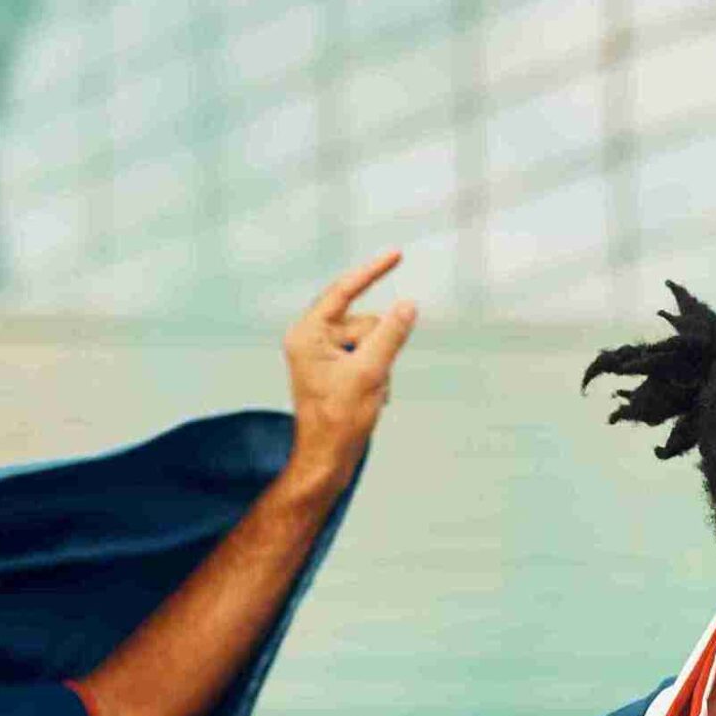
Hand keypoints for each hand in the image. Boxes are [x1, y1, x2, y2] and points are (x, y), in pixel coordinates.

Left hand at [280, 251, 418, 491]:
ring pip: (370, 341)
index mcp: (307, 334)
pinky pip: (368, 358)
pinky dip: (378, 375)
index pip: (343, 291)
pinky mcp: (335, 370)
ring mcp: (323, 356)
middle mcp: (311, 339)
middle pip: (362, 321)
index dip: (372, 272)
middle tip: (375, 378)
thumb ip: (390, 335)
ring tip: (372, 393)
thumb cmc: (339, 421)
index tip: (397, 254)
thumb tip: (408, 304)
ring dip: (381, 366)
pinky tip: (372, 398)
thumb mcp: (370, 373)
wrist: (327, 461)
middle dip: (379, 347)